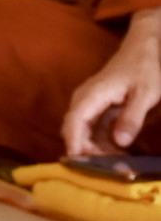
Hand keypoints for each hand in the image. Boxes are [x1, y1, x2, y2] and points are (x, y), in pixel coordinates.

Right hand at [63, 20, 160, 157]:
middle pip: (76, 131)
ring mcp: (90, 105)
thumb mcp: (147, 94)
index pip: (75, 123)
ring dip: (97, 151)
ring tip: (120, 166)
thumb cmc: (145, 68)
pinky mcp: (98, 110)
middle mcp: (85, 100)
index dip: (75, 145)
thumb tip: (120, 144)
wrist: (143, 49)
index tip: (80, 166)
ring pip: (84, 134)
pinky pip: (95, 131)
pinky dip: (104, 144)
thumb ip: (133, 118)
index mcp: (92, 95)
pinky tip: (122, 154)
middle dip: (89, 154)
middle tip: (112, 171)